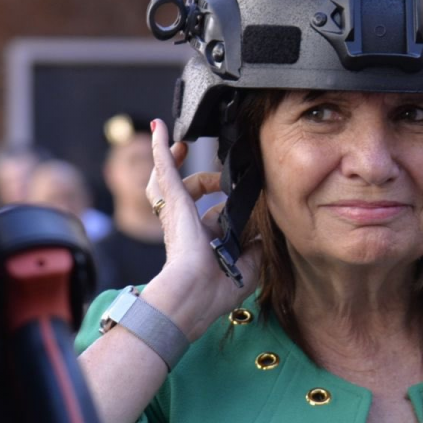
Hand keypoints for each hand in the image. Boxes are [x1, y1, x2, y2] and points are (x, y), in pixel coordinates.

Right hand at [139, 120, 262, 339]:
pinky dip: (160, 148)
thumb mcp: (250, 267)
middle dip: (204, 183)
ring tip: (182, 145)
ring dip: (174, 162)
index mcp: (203, 243)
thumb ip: (257, 248)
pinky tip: (160, 128)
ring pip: (167, 181)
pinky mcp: (172, 201)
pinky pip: (163, 169)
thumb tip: (263, 232)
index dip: (225, 209)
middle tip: (220, 179)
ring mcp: (176, 213)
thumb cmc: (217, 288)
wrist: (194, 293)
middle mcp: (186, 226)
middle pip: (189, 195)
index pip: (212, 217)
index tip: (239, 200)